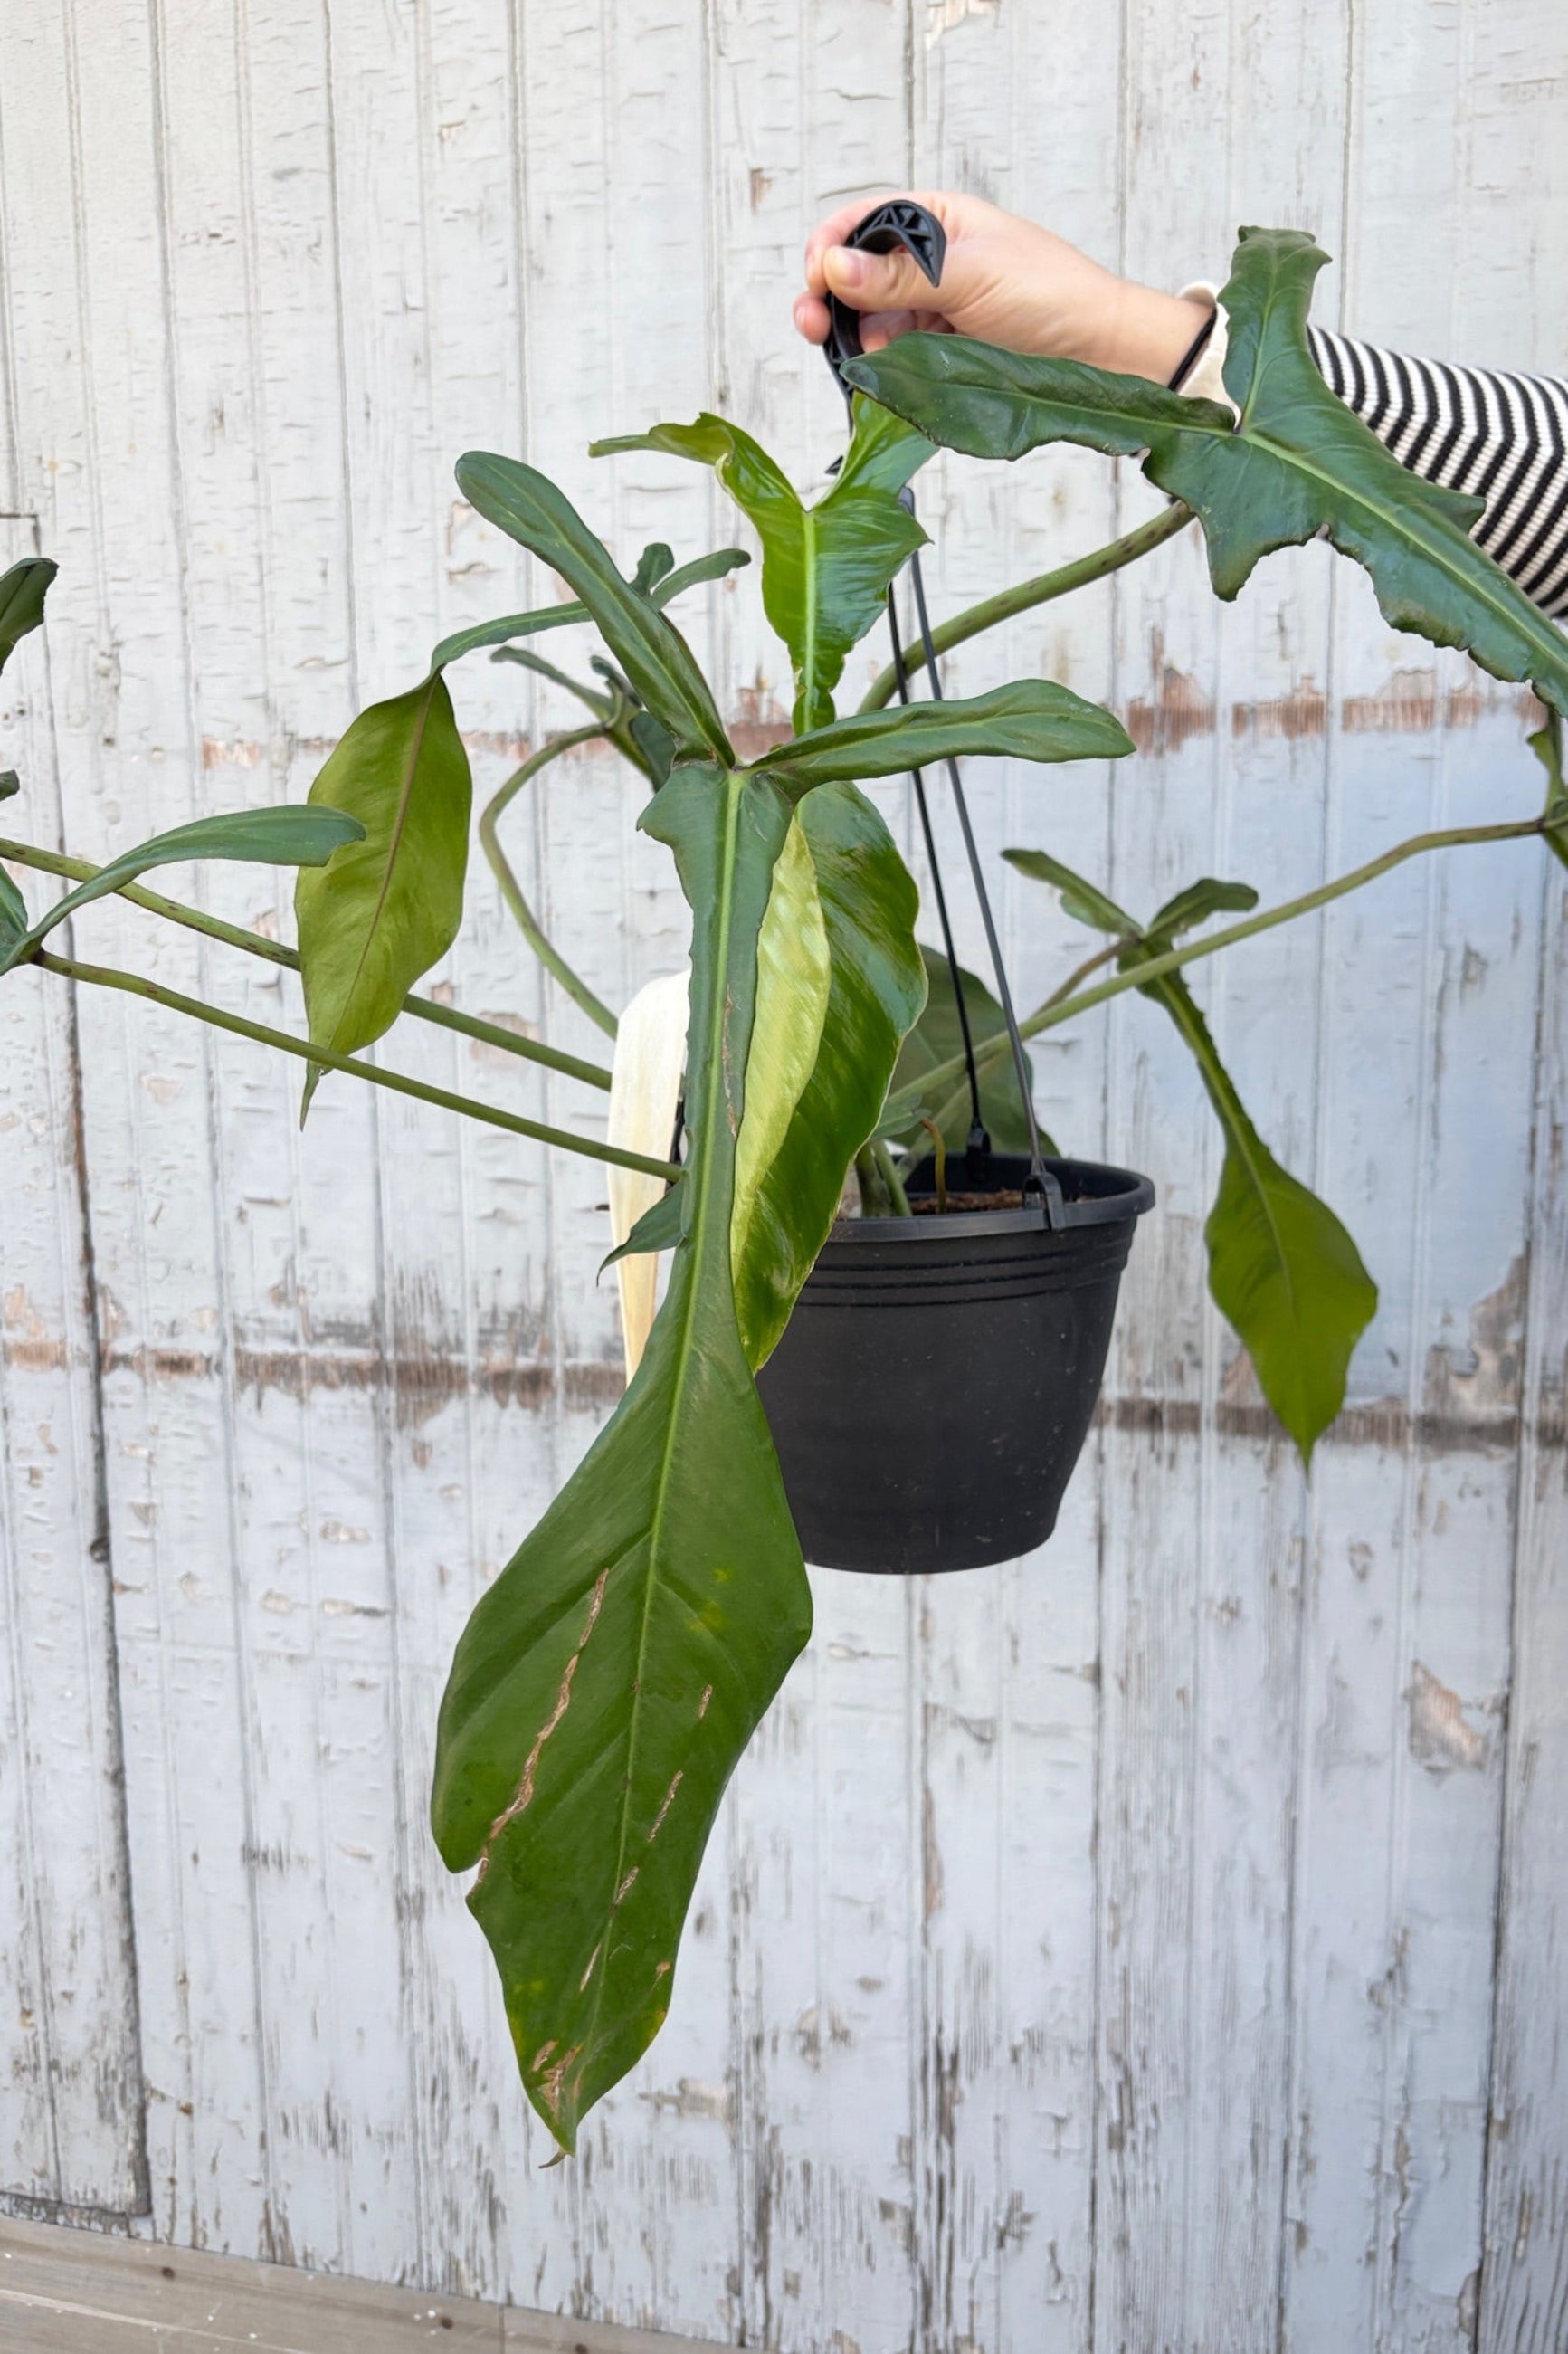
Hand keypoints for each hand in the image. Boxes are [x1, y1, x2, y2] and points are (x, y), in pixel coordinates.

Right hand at [794, 190, 1209, 383]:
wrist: (1099, 352)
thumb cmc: (1048, 295)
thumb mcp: (969, 276)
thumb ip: (899, 276)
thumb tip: (833, 267)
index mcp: (937, 220)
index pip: (865, 221)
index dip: (831, 245)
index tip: (814, 278)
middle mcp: (930, 260)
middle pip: (857, 274)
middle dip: (828, 297)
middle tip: (810, 326)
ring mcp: (933, 307)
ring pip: (870, 320)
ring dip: (853, 337)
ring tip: (854, 358)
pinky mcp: (939, 351)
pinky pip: (894, 356)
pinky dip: (879, 366)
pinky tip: (876, 376)